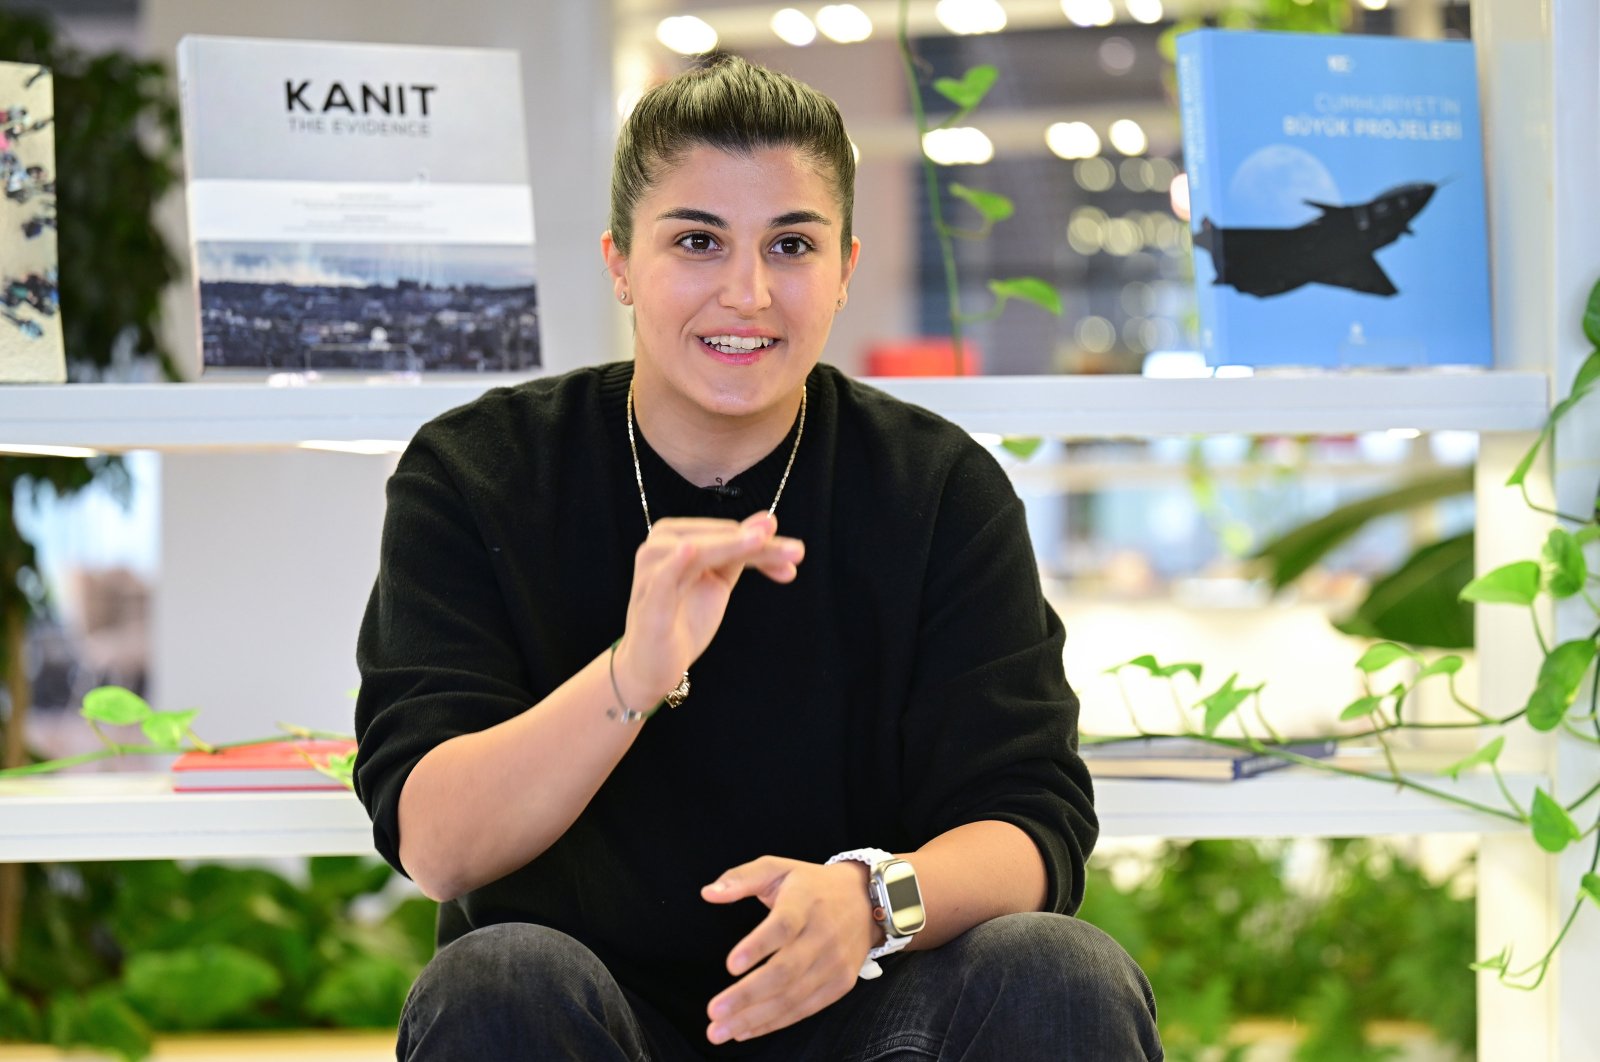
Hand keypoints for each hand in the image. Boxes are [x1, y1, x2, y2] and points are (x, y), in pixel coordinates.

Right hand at [614, 512, 803, 704]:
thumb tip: (768, 520)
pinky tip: (689, 551)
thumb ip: (741, 551)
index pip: (727, 532)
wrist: (655, 664)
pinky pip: (663, 578)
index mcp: (676, 536)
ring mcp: (651, 572)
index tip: (795, 556)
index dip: (762, 543)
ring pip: (700, 552)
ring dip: (733, 546)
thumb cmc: (685, 617)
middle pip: (719, 539)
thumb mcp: (718, 580)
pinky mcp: (648, 601)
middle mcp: (660, 546)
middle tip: (797, 551)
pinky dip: (675, 563)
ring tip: (760, 542)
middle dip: (758, 545)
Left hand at [700, 856, 877, 1044]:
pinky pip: (805, 1009)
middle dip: (747, 995)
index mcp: (805, 902)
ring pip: (793, 996)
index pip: (783, 927)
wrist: (867, 900)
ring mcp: (835, 962)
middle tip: (713, 1011)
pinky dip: (774, 1023)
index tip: (730, 966)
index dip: (758, 947)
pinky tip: (746, 1030)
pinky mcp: (841, 983)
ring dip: (754, 1017)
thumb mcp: (777, 868)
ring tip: (720, 1030)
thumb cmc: (811, 885)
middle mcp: (824, 934)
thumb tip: (707, 893)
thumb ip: (741, 879)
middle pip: (785, 971)